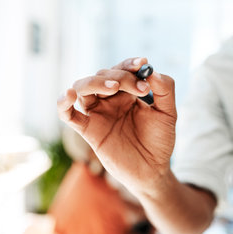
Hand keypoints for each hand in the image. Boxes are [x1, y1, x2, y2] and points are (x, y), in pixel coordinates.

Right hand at [57, 57, 176, 194]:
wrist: (153, 170)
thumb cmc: (159, 141)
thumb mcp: (168, 113)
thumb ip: (165, 90)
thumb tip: (152, 71)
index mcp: (127, 92)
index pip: (122, 69)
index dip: (129, 64)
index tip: (142, 63)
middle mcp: (109, 99)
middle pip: (102, 75)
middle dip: (121, 76)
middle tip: (141, 89)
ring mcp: (98, 113)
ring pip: (83, 88)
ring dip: (95, 82)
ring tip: (114, 87)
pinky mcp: (89, 130)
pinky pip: (68, 115)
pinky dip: (63, 104)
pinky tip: (69, 96)